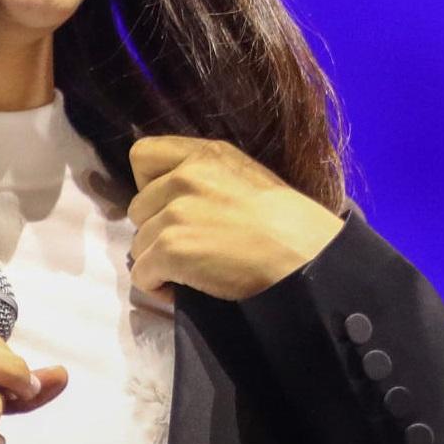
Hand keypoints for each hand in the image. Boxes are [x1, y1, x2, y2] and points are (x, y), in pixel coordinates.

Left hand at [126, 136, 344, 301]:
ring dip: (158, 261)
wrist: (305, 255)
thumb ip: (204, 177)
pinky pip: (142, 273)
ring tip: (190, 271)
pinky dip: (157, 286)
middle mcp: (184, 176)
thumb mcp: (245, 177)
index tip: (169, 206)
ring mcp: (174, 212)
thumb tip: (173, 200)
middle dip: (156, 229)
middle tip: (186, 246)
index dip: (149, 185)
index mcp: (204, 154)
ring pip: (138, 243)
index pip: (142, 154)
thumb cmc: (288, 224)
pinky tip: (182, 288)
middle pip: (138, 207)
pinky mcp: (170, 247)